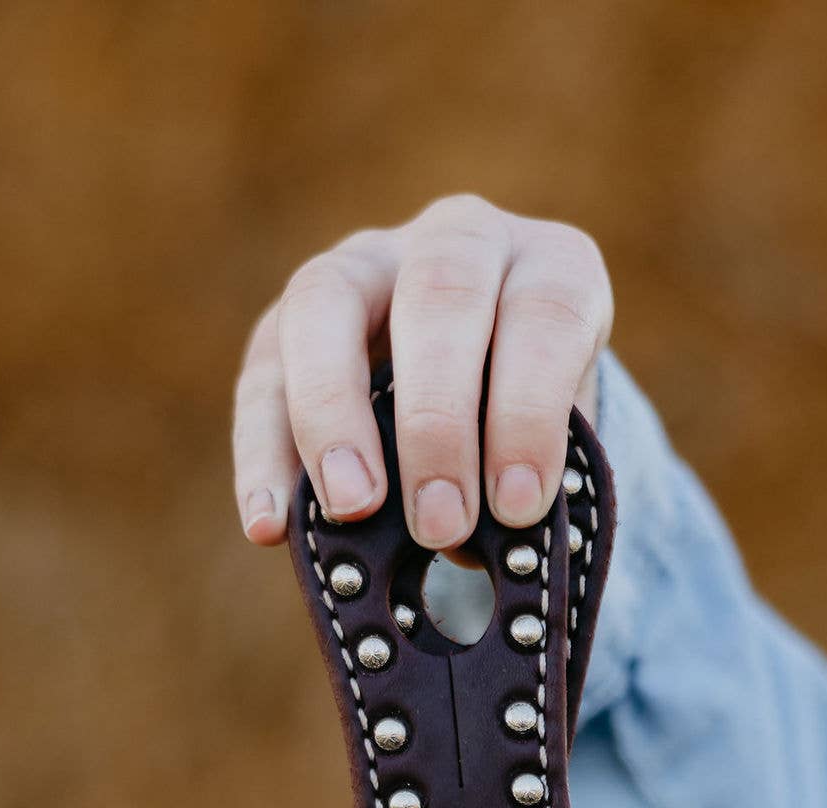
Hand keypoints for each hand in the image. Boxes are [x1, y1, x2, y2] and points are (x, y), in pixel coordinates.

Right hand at [234, 196, 611, 552]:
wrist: (488, 386)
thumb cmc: (534, 429)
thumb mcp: (562, 444)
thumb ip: (527, 480)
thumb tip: (473, 548)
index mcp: (551, 267)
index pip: (544, 316)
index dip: (529, 411)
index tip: (517, 504)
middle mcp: (458, 240)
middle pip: (438, 295)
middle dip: (435, 420)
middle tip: (438, 522)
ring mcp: (368, 263)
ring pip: (326, 301)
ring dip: (333, 412)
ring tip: (349, 507)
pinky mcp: (293, 312)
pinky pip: (264, 368)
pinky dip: (263, 449)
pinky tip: (268, 523)